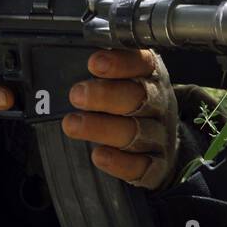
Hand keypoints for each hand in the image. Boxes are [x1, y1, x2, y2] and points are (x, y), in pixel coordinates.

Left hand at [61, 48, 178, 189]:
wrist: (163, 143)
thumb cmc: (134, 105)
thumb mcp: (127, 79)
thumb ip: (103, 70)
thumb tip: (63, 61)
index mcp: (152, 76)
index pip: (142, 63)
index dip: (121, 63)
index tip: (94, 63)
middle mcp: (159, 104)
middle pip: (139, 97)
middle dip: (106, 95)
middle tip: (77, 94)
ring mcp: (159, 136)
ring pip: (135, 131)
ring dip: (102, 128)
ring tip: (72, 124)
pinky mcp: (156, 165)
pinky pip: (140, 166)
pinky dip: (120, 162)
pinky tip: (99, 155)